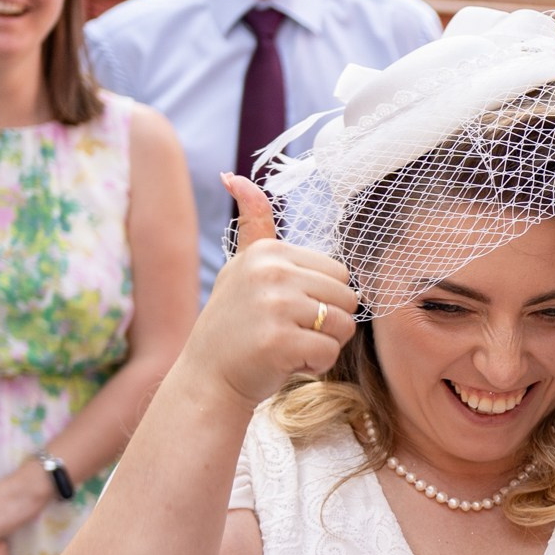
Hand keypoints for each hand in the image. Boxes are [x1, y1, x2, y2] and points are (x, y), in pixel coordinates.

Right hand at [190, 175, 359, 410]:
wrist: (207, 377)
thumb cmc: (236, 325)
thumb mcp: (242, 267)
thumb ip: (254, 226)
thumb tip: (235, 177)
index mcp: (269, 252)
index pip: (339, 272)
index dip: (323, 298)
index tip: (288, 309)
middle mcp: (270, 272)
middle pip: (347, 296)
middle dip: (328, 321)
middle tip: (290, 331)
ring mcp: (274, 306)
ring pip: (343, 325)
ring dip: (324, 344)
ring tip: (288, 345)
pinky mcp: (279, 342)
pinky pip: (329, 353)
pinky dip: (314, 365)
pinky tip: (284, 362)